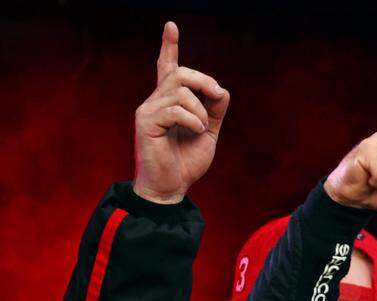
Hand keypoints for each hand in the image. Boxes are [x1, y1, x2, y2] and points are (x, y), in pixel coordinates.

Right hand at [133, 22, 229, 203]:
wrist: (171, 189)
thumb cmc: (186, 163)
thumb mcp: (208, 133)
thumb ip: (215, 112)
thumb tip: (221, 90)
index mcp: (168, 103)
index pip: (167, 68)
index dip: (169, 47)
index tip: (171, 25)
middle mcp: (154, 102)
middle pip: (179, 73)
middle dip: (204, 80)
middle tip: (218, 96)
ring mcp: (147, 111)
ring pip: (180, 90)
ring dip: (201, 109)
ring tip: (202, 128)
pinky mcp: (145, 123)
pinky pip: (176, 109)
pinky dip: (194, 120)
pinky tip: (195, 132)